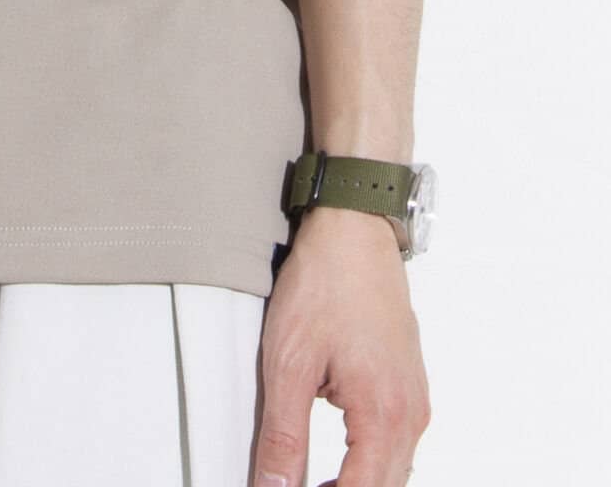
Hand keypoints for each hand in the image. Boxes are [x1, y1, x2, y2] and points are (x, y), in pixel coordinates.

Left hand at [252, 207, 429, 486]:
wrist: (353, 230)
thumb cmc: (324, 284)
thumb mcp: (288, 363)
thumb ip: (283, 436)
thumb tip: (274, 486)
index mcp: (384, 414)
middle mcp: (411, 414)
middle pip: (384, 486)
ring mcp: (415, 400)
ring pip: (393, 471)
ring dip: (357, 484)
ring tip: (309, 482)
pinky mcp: (409, 386)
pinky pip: (396, 445)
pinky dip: (369, 463)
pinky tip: (336, 460)